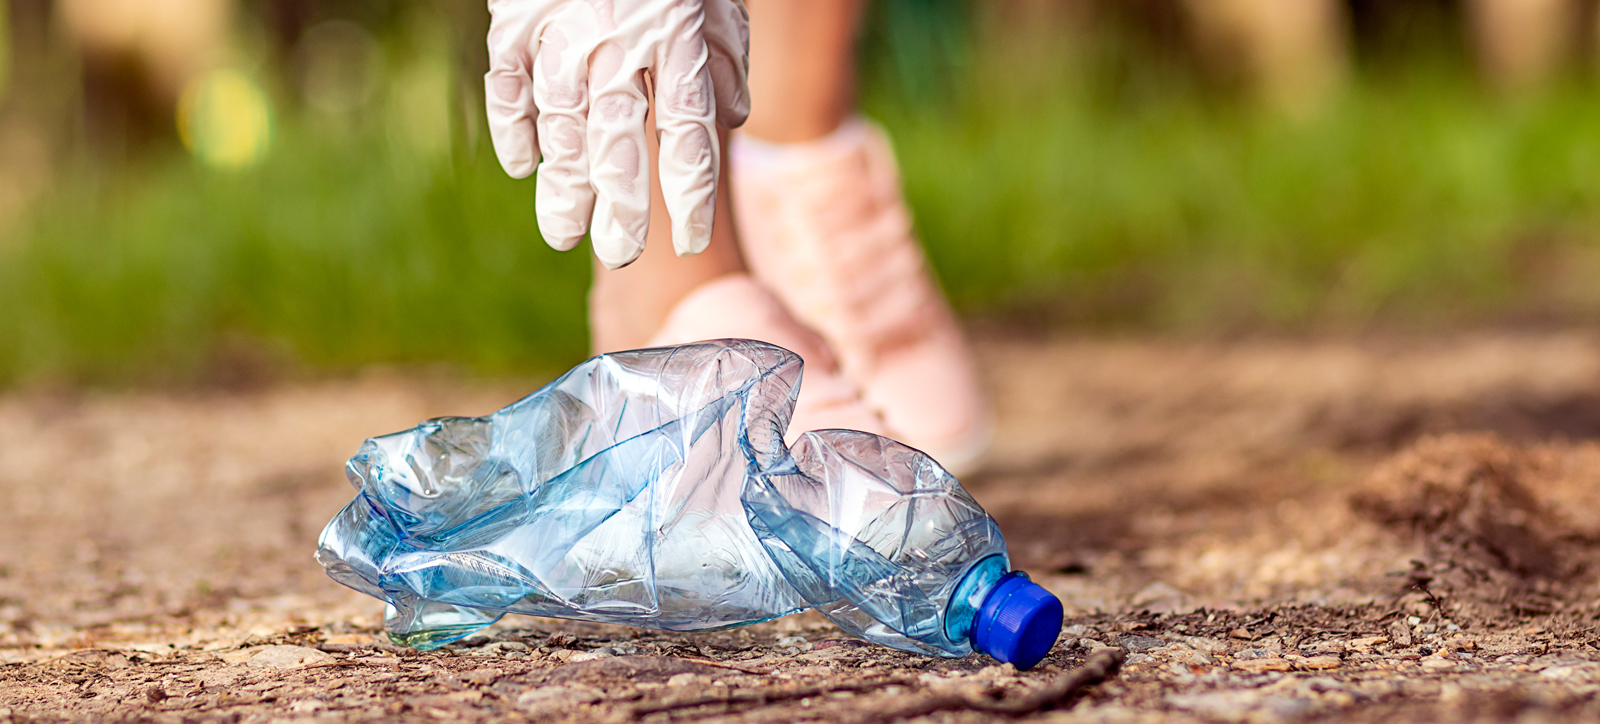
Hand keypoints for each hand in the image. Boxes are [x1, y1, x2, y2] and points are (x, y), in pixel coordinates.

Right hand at [486, 0, 749, 268]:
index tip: (694, 237)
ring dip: (564, 184)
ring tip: (565, 234)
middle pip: (618, 142)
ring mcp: (560, 32)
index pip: (688, 133)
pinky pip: (509, 83)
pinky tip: (524, 163)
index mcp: (677, 40)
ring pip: (560, 124)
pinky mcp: (516, 19)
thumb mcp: (716, 0)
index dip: (691, 193)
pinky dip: (514, 125)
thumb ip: (724, 59)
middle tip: (622, 254)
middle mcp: (618, 44)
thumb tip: (730, 120)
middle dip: (621, 206)